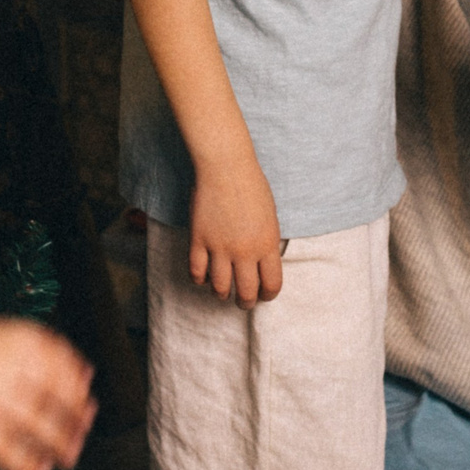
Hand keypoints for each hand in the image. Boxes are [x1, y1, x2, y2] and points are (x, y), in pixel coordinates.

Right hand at [0, 317, 97, 469]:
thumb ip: (5, 349)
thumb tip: (51, 366)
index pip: (52, 350)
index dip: (73, 371)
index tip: (85, 385)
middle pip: (53, 388)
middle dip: (74, 411)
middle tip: (85, 425)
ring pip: (39, 422)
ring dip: (60, 442)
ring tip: (69, 457)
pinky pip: (10, 452)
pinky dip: (28, 467)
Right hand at [189, 152, 283, 306]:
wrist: (226, 166)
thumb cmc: (252, 186)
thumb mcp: (270, 217)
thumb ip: (267, 243)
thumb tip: (262, 264)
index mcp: (267, 244)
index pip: (272, 285)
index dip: (268, 295)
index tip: (264, 295)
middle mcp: (245, 251)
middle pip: (246, 293)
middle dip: (246, 302)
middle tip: (243, 301)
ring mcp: (220, 247)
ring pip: (220, 288)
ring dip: (222, 294)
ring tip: (223, 291)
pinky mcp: (199, 240)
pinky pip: (197, 271)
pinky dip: (200, 279)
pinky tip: (203, 277)